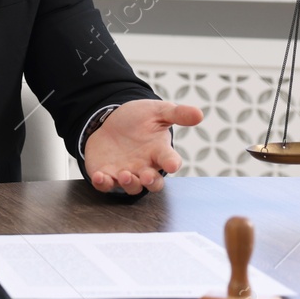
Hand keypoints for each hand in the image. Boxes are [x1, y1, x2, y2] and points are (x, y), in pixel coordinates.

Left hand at [83, 100, 202, 195]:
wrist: (111, 120)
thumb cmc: (139, 119)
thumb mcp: (157, 112)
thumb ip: (177, 114)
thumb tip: (199, 113)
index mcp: (159, 152)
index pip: (170, 160)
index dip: (171, 163)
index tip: (172, 164)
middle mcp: (145, 166)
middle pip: (153, 182)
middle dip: (150, 182)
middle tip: (146, 176)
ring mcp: (126, 172)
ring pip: (131, 187)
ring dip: (129, 183)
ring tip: (125, 174)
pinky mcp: (107, 174)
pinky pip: (106, 185)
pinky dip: (103, 183)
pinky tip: (100, 177)